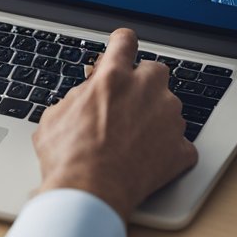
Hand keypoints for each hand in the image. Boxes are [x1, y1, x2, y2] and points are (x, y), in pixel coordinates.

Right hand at [32, 28, 197, 219]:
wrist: (90, 194)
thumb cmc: (68, 157)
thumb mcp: (56, 115)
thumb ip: (78, 96)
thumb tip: (86, 93)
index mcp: (113, 78)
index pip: (125, 41)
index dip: (122, 43)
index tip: (123, 46)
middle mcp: (146, 90)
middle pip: (156, 70)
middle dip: (144, 82)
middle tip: (127, 103)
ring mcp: (168, 119)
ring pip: (170, 106)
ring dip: (156, 116)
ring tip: (134, 140)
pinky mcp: (180, 148)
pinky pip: (180, 143)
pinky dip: (168, 151)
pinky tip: (149, 161)